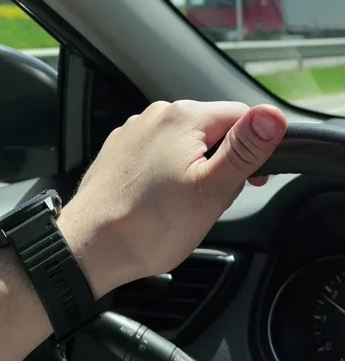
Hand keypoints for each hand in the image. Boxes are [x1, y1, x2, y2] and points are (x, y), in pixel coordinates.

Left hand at [60, 100, 285, 297]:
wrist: (89, 247)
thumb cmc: (149, 225)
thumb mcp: (212, 190)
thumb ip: (244, 150)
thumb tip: (271, 116)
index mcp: (184, 116)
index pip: (241, 115)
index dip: (256, 149)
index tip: (253, 181)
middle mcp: (157, 114)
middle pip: (212, 129)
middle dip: (222, 161)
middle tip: (213, 200)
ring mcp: (135, 131)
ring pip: (185, 142)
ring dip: (195, 167)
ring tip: (184, 205)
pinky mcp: (120, 150)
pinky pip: (158, 153)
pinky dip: (167, 172)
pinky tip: (160, 201)